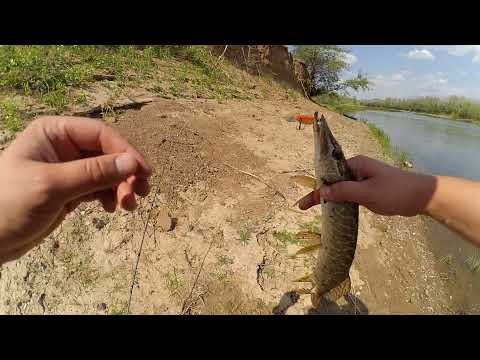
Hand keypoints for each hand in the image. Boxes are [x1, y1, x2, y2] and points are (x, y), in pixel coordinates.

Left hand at [0, 116, 151, 263]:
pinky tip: (111, 209)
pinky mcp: (72, 188)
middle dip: (125, 173)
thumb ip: (94, 173)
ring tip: (128, 206)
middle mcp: (63, 146)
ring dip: (121, 187)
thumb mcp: (53, 186)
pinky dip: (110, 196)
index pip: (100, 134)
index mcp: (54, 133)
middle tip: (141, 193)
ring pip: (108, 171)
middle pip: (108, 153)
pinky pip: (100, 187)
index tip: (143, 172)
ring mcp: (69, 168)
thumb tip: (133, 162)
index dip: (125, 151)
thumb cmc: (10, 205)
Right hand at [298, 155, 436, 216]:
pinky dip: (339, 201)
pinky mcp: (367, 189)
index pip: (329, 176)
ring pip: (339, 189)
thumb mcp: (367, 193)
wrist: (421, 196)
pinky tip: (332, 209)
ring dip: (328, 199)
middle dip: (318, 193)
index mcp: (355, 165)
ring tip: (312, 209)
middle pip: (331, 182)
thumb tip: (321, 192)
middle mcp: (356, 169)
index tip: (303, 204)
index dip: (316, 189)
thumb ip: (344, 191)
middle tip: (303, 207)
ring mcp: (362, 179)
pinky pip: (348, 194)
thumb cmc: (395, 191)